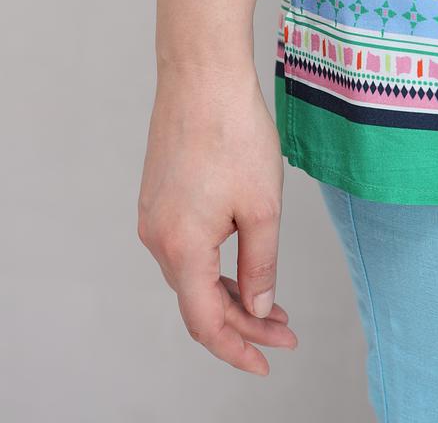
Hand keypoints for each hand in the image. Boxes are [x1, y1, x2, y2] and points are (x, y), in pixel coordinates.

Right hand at [136, 59, 297, 374]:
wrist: (201, 75)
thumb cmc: (233, 133)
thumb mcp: (262, 208)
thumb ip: (261, 266)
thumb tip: (259, 307)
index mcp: (181, 247)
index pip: (205, 322)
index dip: (237, 348)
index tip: (266, 362)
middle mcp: (156, 235)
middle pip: (197, 299)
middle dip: (243, 320)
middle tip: (285, 328)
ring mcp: (153, 213)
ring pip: (190, 272)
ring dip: (229, 291)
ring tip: (272, 300)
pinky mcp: (157, 194)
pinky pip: (183, 245)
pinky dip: (213, 262)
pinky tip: (242, 258)